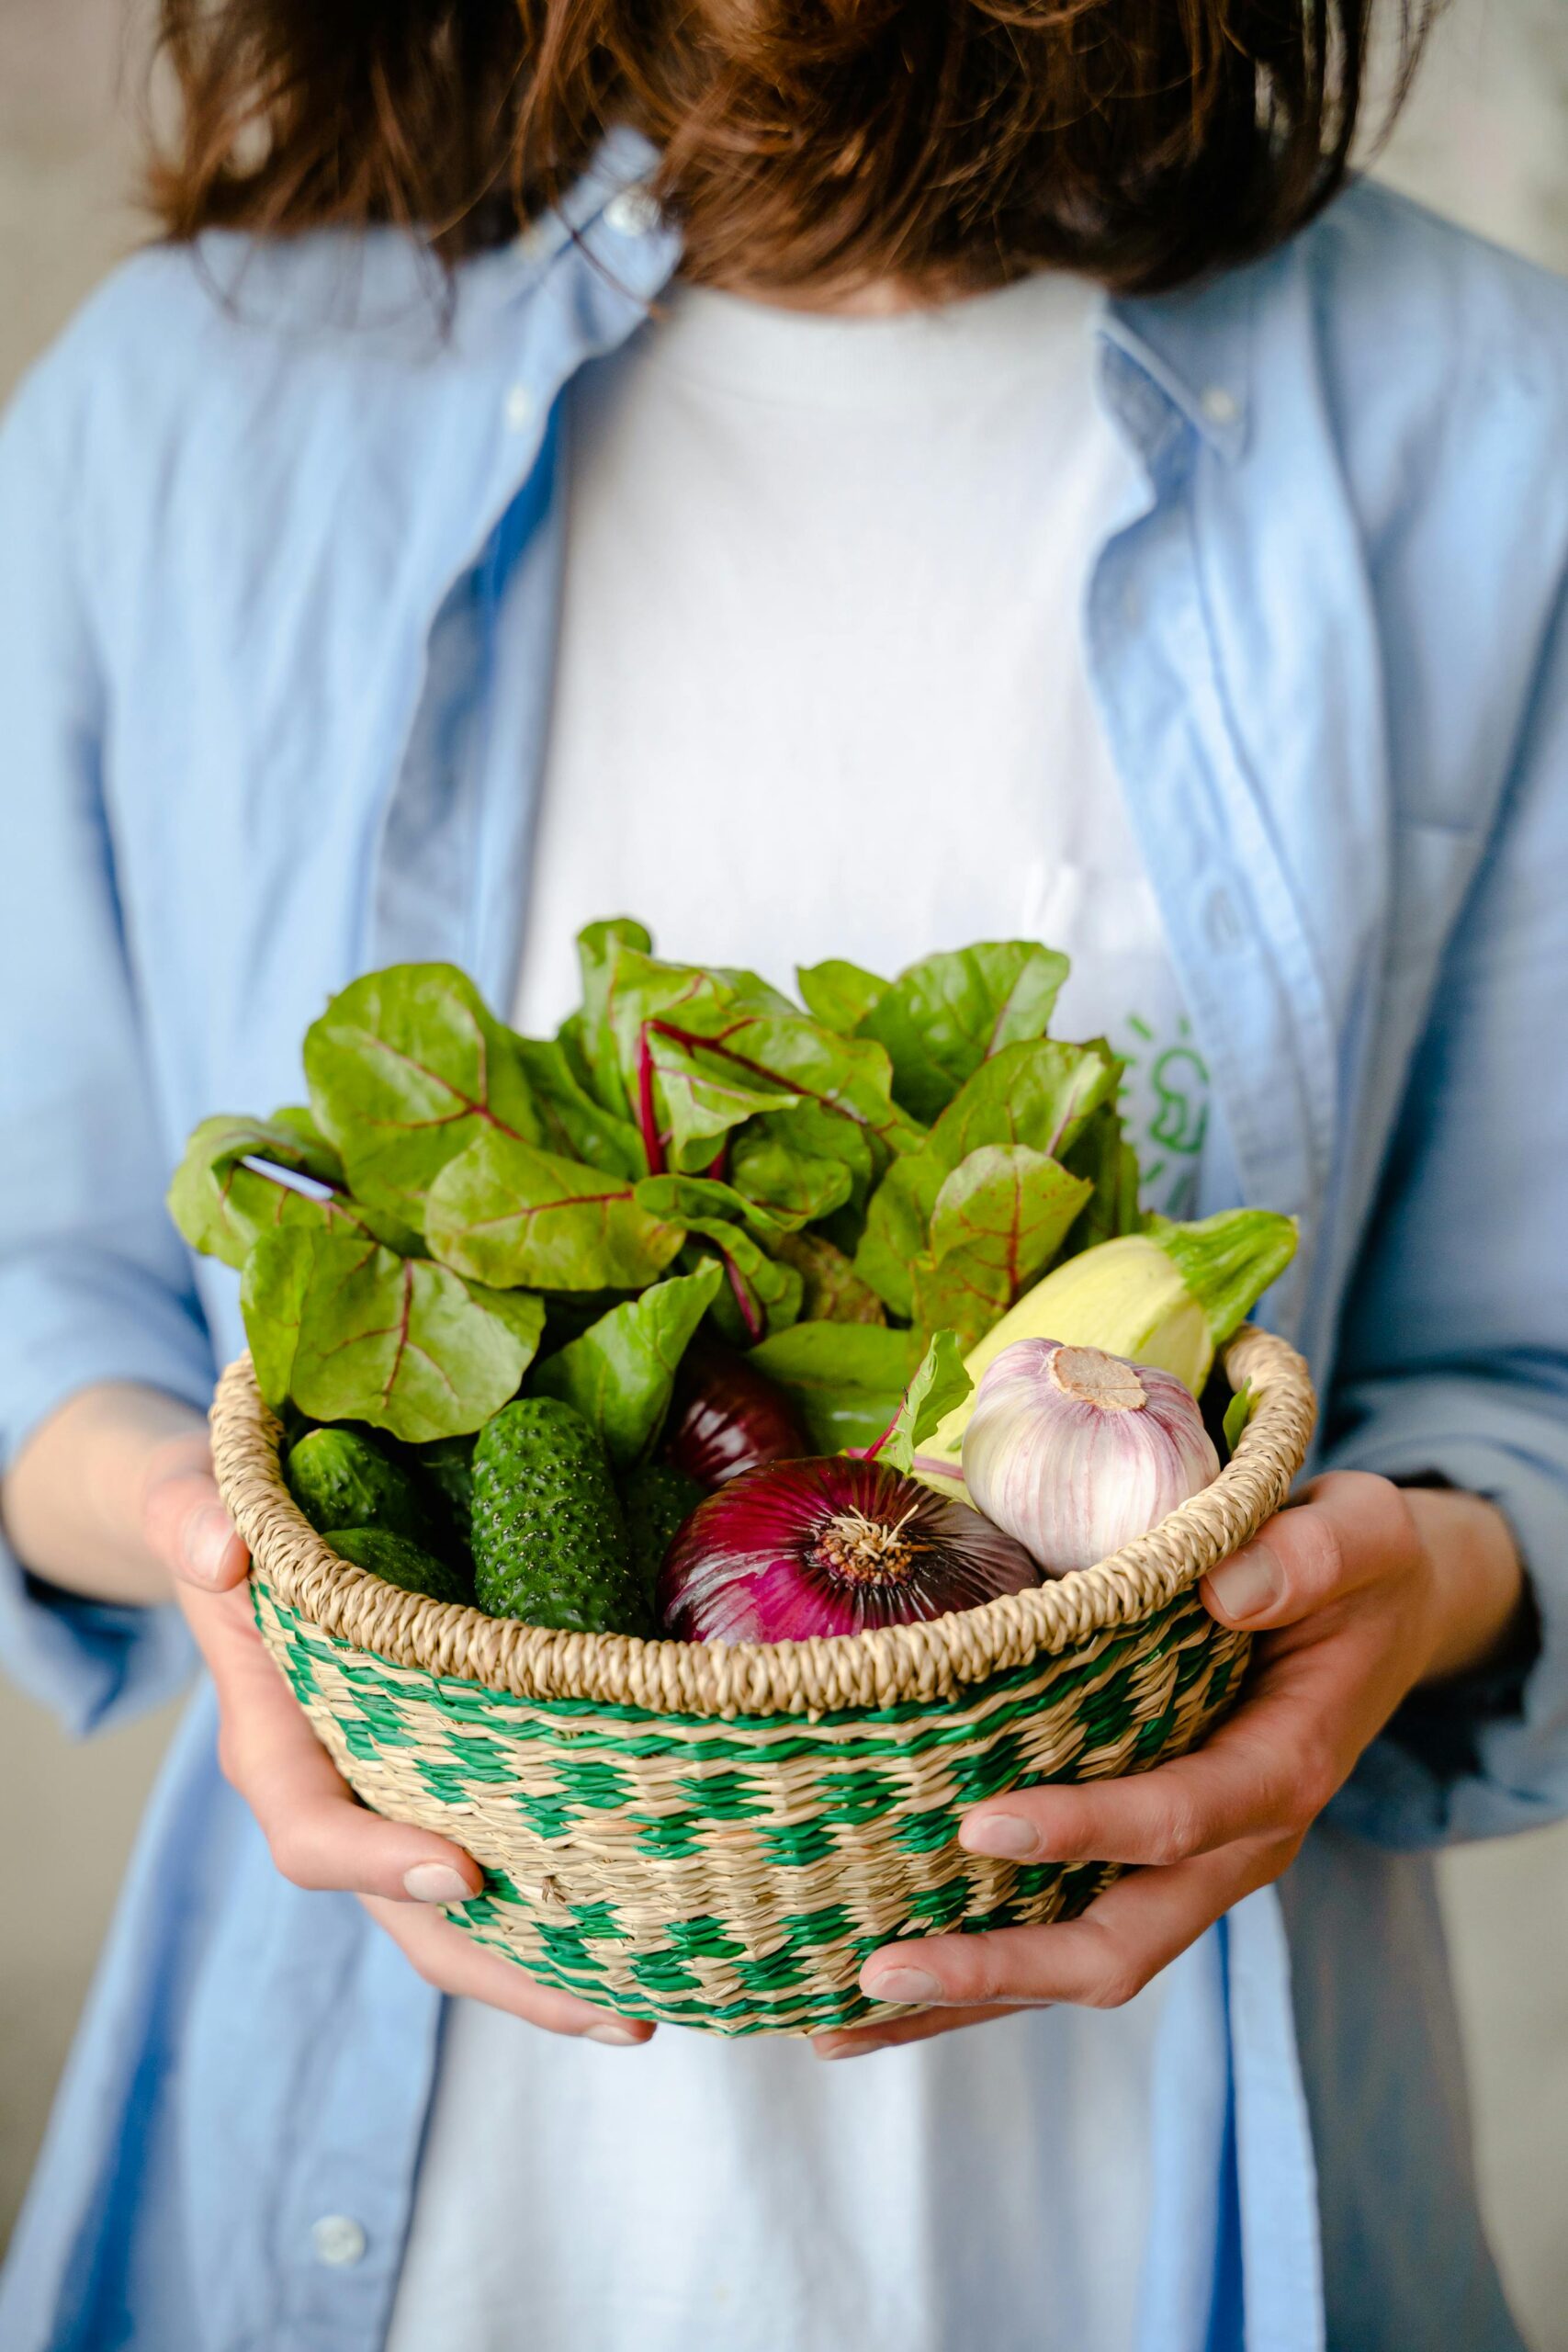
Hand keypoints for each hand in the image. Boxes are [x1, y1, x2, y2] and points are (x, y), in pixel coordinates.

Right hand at [143, 1427, 652, 2045]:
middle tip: (617, 2010)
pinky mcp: (449, 1781)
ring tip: (651, 1998)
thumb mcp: (192, 1500)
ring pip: (466, 1912)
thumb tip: (225, 1550)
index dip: (376, 1861)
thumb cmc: (227, 1515)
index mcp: (272, 1744)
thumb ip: (194, 1517)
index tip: (460, 1871)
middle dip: (506, 1971)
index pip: (311, 1829)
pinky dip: (564, 1900)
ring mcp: (396, 1800)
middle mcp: (339, 1795)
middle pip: (411, 1914)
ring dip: (551, 1964)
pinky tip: (649, 1922)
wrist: (235, 1531)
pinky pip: (504, 1854)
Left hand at [815, 1471, 1523, 2059]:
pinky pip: (1067, 1931)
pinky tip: (889, 1980)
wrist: (1383, 1614)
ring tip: (846, 2009)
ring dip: (971, 1994)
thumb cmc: (1357, 1569)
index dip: (1087, 1832)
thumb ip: (1306, 1557)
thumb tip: (1226, 1585)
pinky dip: (983, 1963)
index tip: (983, 1827)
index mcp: (1284, 1769)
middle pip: (1120, 1944)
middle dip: (1000, 1967)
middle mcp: (1237, 1845)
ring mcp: (1191, 1868)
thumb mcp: (1360, 1536)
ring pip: (1082, 1962)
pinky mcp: (1150, 1862)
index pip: (1181, 1820)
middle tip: (882, 1968)